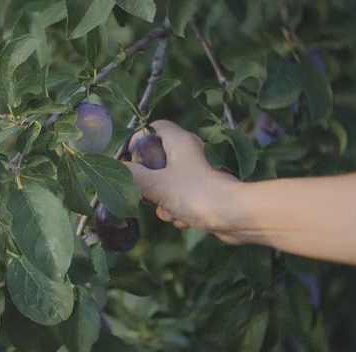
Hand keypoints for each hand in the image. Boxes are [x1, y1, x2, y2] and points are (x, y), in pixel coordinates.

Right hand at [125, 120, 242, 237]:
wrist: (235, 215)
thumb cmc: (195, 193)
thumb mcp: (156, 185)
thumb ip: (134, 176)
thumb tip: (120, 169)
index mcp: (180, 141)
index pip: (154, 128)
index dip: (138, 140)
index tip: (128, 160)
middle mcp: (191, 152)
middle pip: (159, 160)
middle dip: (149, 181)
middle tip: (145, 193)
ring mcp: (199, 173)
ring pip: (169, 183)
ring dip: (163, 201)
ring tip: (169, 211)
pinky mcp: (206, 191)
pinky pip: (183, 197)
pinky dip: (180, 209)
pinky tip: (184, 219)